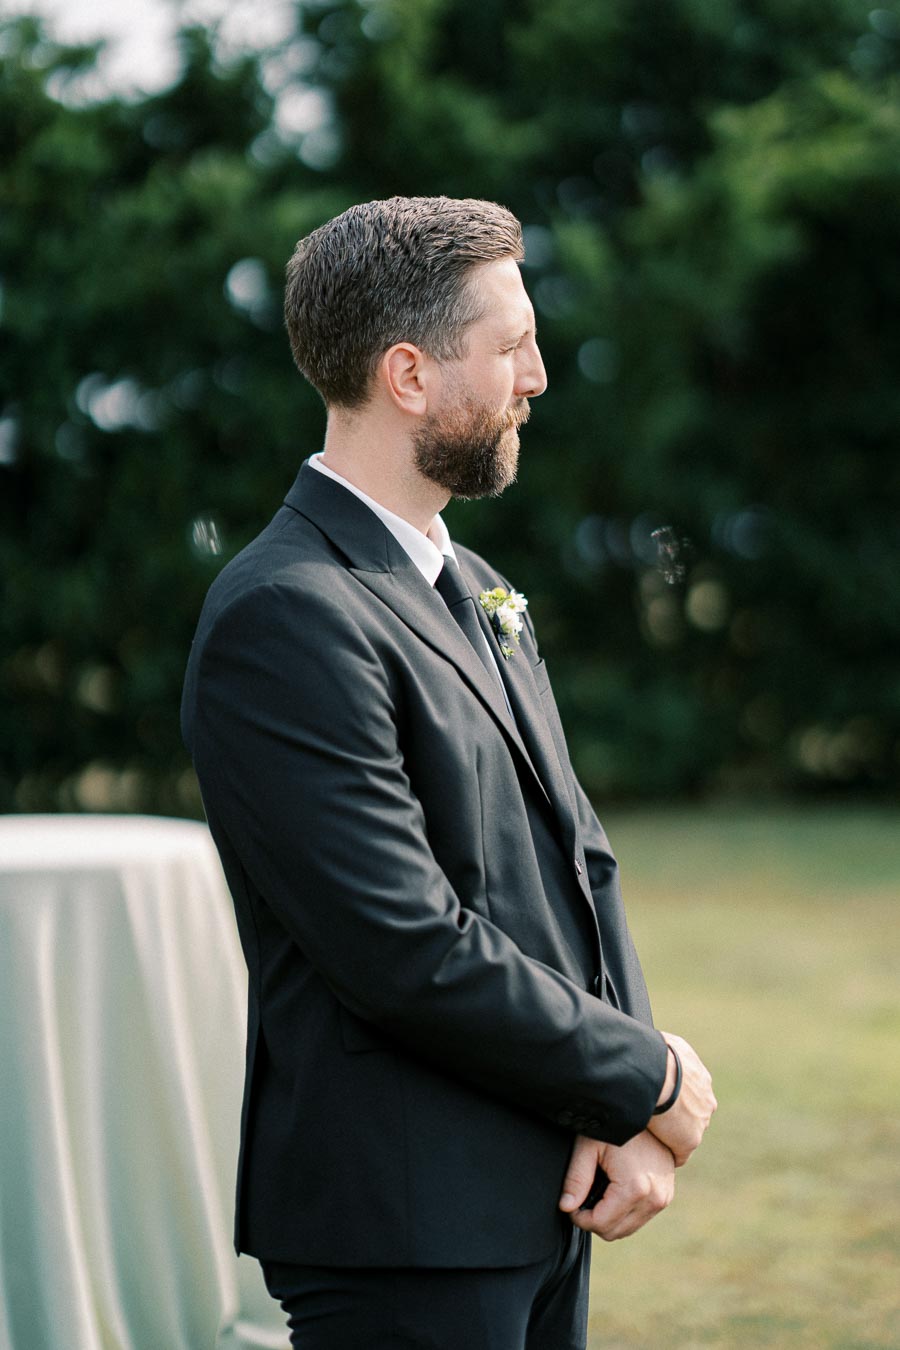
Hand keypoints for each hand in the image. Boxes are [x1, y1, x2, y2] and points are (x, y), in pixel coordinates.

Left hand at [558, 1130, 674, 1240]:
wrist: (650, 1109)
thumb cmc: (616, 1124)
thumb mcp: (588, 1147)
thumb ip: (576, 1179)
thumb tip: (565, 1207)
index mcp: (636, 1188)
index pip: (601, 1224)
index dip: (580, 1218)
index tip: (570, 1204)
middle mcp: (655, 1198)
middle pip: (615, 1232)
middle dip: (594, 1221)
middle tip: (581, 1199)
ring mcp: (664, 1198)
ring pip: (628, 1228)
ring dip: (610, 1218)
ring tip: (597, 1192)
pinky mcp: (667, 1195)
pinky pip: (640, 1217)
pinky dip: (623, 1211)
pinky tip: (613, 1190)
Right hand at [647, 1032, 716, 1166]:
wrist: (656, 1074)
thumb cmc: (655, 1055)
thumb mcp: (666, 1043)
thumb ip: (668, 1051)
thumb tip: (656, 1046)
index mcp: (700, 1078)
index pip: (690, 1093)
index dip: (675, 1097)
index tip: (659, 1099)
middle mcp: (706, 1101)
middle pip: (693, 1114)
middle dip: (677, 1116)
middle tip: (654, 1117)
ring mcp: (700, 1122)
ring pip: (687, 1133)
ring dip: (672, 1135)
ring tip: (651, 1136)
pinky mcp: (690, 1140)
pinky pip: (680, 1153)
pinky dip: (668, 1152)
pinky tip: (654, 1151)